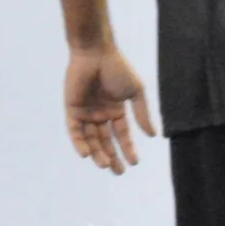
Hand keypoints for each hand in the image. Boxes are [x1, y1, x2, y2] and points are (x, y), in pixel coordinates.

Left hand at [64, 46, 154, 173]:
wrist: (96, 53)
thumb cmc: (118, 69)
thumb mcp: (136, 93)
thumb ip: (142, 114)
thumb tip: (153, 135)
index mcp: (116, 110)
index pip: (122, 135)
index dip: (128, 148)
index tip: (134, 163)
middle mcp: (100, 114)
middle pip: (106, 141)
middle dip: (112, 157)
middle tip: (118, 172)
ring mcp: (86, 113)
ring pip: (91, 139)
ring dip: (97, 153)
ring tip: (106, 165)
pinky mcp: (72, 110)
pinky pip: (75, 131)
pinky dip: (80, 143)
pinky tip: (87, 154)